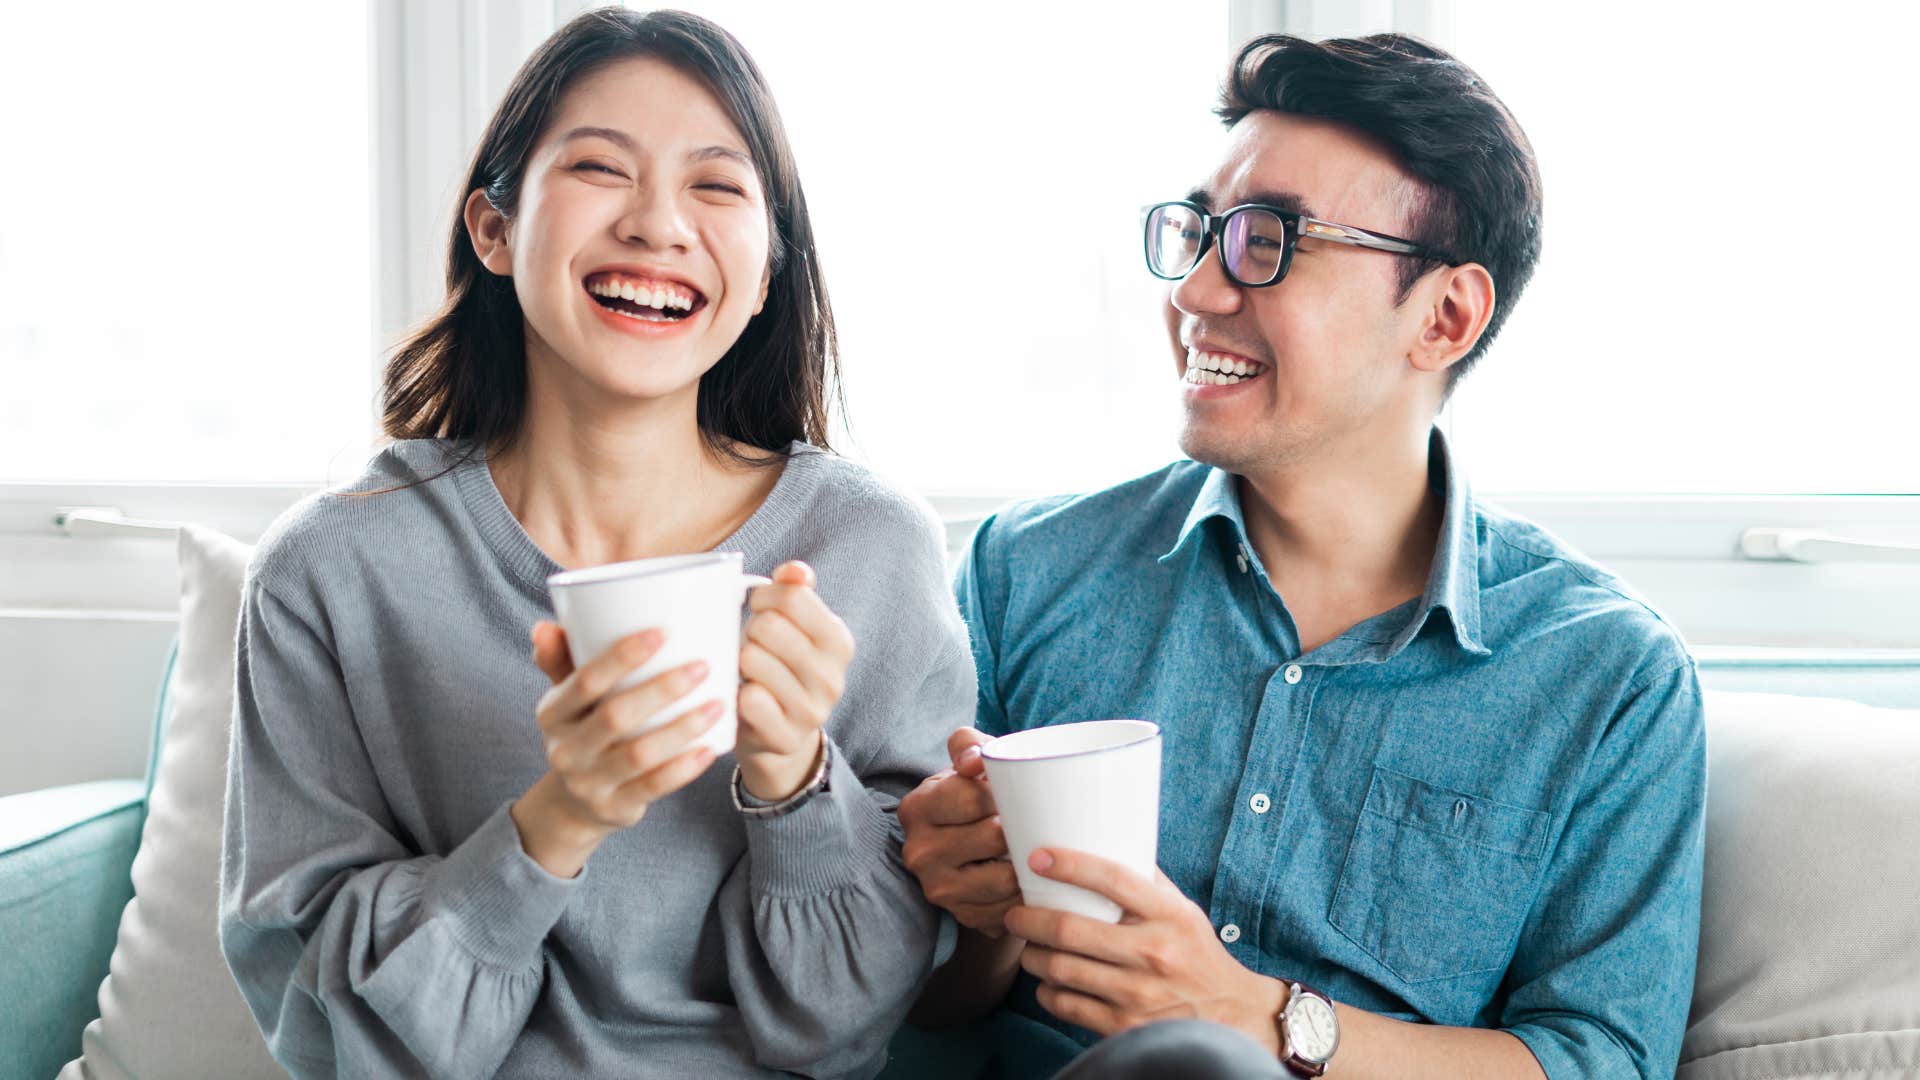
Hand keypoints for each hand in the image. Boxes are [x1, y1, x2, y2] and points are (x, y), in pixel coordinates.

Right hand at [514, 622, 723, 866]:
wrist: (571, 804)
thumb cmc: (583, 731)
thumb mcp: (567, 699)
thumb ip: (562, 660)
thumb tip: (544, 626)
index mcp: (552, 713)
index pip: (585, 681)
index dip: (622, 656)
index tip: (663, 632)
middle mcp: (564, 750)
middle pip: (615, 716)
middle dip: (662, 689)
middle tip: (702, 667)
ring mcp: (588, 783)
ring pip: (639, 754)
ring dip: (682, 728)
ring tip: (718, 704)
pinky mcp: (614, 808)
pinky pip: (653, 787)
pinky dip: (684, 768)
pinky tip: (711, 748)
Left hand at [736, 560, 854, 800]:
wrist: (781, 735)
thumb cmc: (781, 666)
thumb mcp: (797, 627)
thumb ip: (796, 591)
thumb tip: (794, 570)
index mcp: (839, 642)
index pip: (793, 596)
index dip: (764, 597)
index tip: (758, 610)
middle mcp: (832, 677)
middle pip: (768, 626)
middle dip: (749, 630)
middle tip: (751, 644)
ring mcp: (812, 711)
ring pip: (752, 660)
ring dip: (739, 661)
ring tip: (747, 672)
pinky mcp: (786, 738)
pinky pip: (749, 700)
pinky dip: (737, 694)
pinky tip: (742, 696)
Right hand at [900, 728, 1020, 937]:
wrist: (964, 845)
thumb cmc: (971, 794)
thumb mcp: (966, 762)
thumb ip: (968, 745)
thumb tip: (975, 762)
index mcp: (917, 808)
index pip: (972, 798)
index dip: (1005, 793)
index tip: (1016, 791)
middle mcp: (919, 852)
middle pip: (992, 837)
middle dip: (1020, 826)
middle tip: (1036, 818)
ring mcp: (939, 889)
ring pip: (1005, 878)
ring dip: (1030, 864)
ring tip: (1039, 847)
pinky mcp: (963, 916)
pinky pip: (1009, 909)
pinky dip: (1028, 894)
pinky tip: (1034, 877)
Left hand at [1004, 848, 1286, 1049]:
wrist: (1228, 1013)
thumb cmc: (1195, 952)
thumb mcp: (1182, 910)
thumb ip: (1145, 881)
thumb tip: (1100, 839)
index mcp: (1168, 915)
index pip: (1113, 880)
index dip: (1070, 865)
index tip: (1037, 857)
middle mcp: (1154, 953)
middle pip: (1071, 930)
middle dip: (1029, 919)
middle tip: (1014, 914)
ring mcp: (1138, 994)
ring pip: (1061, 969)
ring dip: (1032, 956)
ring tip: (1028, 947)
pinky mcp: (1124, 1027)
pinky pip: (1066, 1005)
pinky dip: (1047, 991)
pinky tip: (1048, 981)